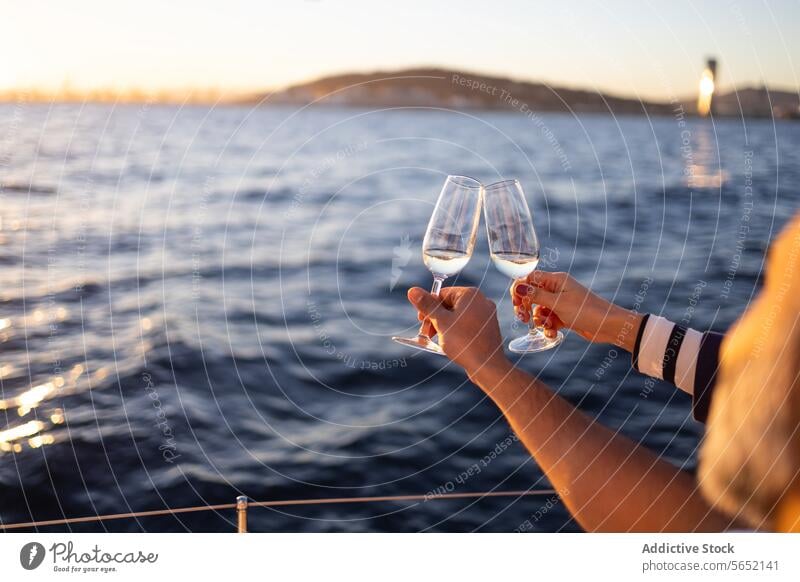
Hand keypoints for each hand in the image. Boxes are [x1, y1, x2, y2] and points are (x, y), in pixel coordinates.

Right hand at [407, 286, 508, 376]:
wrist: (487, 366)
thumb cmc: (464, 342)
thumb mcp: (441, 322)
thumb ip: (427, 305)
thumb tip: (412, 290)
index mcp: (471, 294)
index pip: (442, 294)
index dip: (429, 307)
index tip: (421, 320)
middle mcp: (481, 301)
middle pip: (450, 304)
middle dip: (436, 318)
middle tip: (427, 332)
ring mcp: (486, 315)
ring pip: (459, 315)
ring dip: (444, 325)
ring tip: (437, 339)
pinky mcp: (487, 328)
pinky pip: (468, 324)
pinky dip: (457, 330)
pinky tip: (450, 342)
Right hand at [510, 272, 642, 351]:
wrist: (608, 326)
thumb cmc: (586, 310)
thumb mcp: (558, 303)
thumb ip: (536, 295)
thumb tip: (517, 287)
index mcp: (555, 280)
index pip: (529, 278)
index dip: (519, 289)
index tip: (516, 303)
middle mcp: (556, 289)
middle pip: (530, 295)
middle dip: (525, 307)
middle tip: (522, 319)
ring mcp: (560, 303)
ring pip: (538, 310)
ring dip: (538, 320)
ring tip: (546, 327)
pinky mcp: (563, 316)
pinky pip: (548, 320)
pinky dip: (547, 327)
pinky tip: (553, 333)